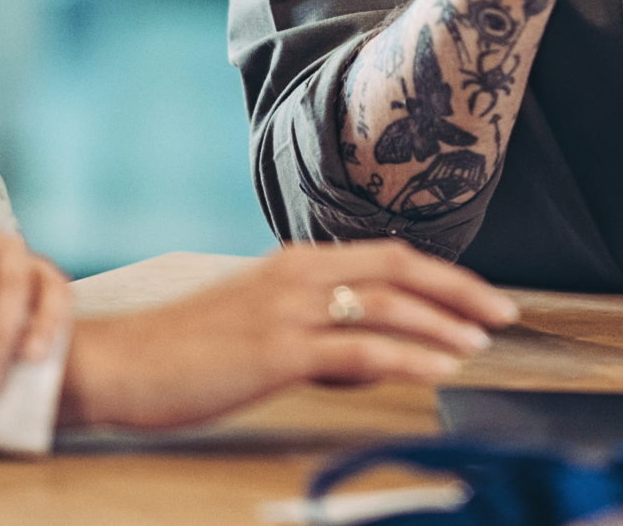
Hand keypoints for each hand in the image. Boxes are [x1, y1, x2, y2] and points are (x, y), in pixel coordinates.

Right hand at [57, 241, 520, 429]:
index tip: (483, 296)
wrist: (116, 363)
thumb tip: (363, 352)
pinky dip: (407, 357)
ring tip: (479, 344)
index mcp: (294, 263)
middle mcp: (297, 275)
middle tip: (506, 313)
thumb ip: (310, 327)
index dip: (443, 274)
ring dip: (443, 326)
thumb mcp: (254, 324)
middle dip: (461, 291)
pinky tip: (437, 368)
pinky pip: (358, 350)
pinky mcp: (275, 350)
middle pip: (401, 269)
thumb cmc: (182, 350)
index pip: (388, 255)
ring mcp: (287, 310)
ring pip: (387, 307)